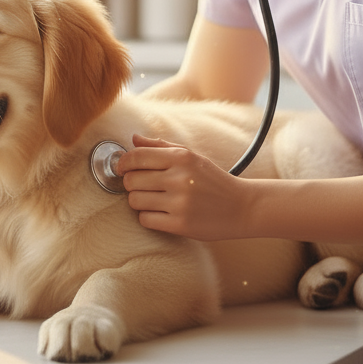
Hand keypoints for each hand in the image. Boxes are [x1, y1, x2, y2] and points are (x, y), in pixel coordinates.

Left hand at [117, 134, 253, 239]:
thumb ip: (161, 146)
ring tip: (151, 199)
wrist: (241, 206)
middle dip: (131, 183)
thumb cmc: (212, 180)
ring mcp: (179, 202)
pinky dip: (147, 217)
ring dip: (138, 201)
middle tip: (141, 186)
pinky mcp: (180, 224)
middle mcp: (179, 178)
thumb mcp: (191, 156)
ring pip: (135, 200)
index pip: (137, 157)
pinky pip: (145, 219)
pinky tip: (159, 213)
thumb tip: (133, 139)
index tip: (121, 168)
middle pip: (132, 180)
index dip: (123, 163)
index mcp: (181, 157)